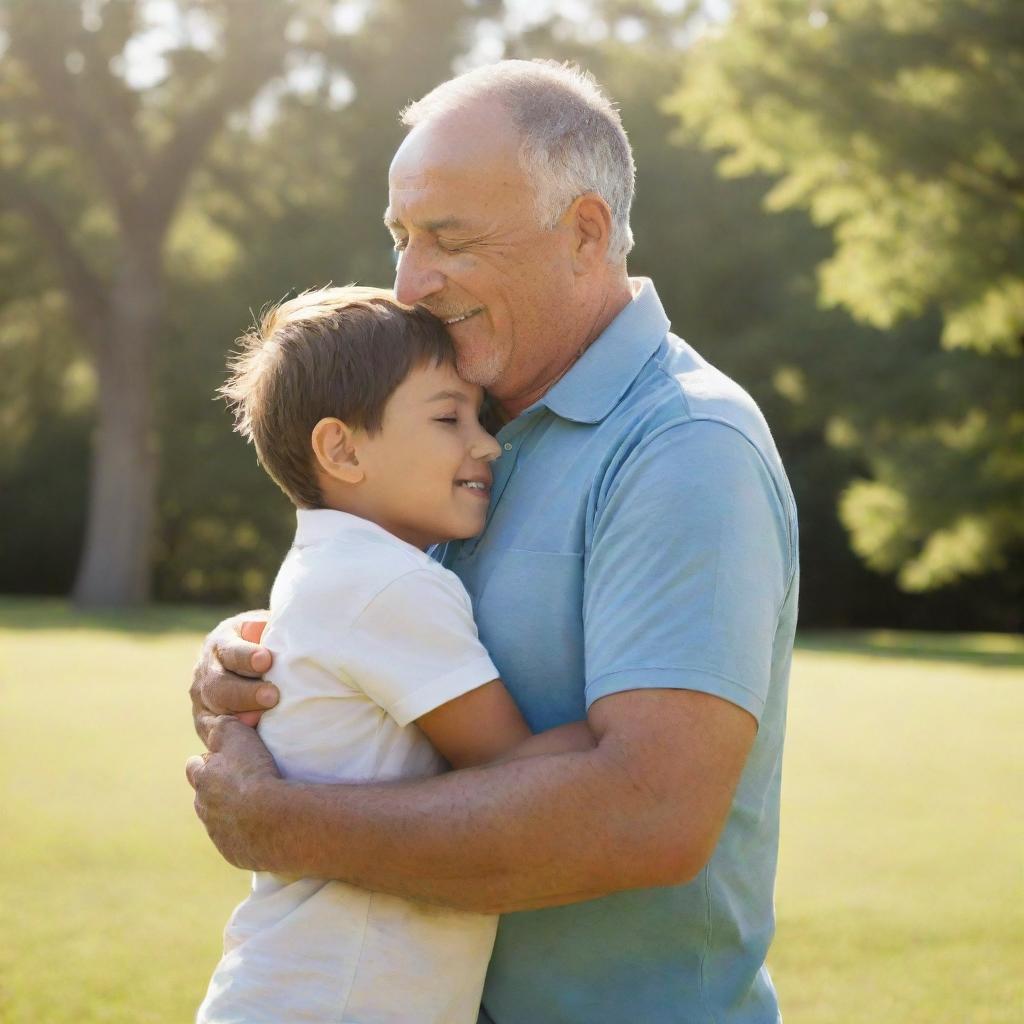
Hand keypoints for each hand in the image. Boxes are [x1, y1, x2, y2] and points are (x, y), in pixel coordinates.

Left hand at [185, 715, 282, 870]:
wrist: (273, 819)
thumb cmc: (255, 774)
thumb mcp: (237, 736)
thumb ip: (222, 728)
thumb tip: (213, 721)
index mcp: (203, 780)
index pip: (195, 767)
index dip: (206, 762)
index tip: (218, 760)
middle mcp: (205, 809)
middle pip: (205, 796)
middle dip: (217, 790)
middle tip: (240, 784)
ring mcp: (218, 834)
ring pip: (219, 820)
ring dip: (232, 814)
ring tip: (256, 807)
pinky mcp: (234, 853)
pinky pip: (237, 841)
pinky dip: (247, 834)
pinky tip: (265, 827)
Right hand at [190, 611, 277, 743]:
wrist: (246, 665)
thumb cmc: (265, 643)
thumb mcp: (266, 629)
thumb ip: (274, 630)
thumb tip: (287, 629)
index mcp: (221, 643)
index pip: (231, 650)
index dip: (247, 656)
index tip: (266, 660)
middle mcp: (206, 671)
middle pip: (220, 685)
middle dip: (246, 692)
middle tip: (272, 695)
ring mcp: (202, 699)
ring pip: (215, 711)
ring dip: (239, 716)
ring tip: (260, 720)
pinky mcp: (206, 724)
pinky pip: (215, 733)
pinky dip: (230, 737)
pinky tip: (247, 739)